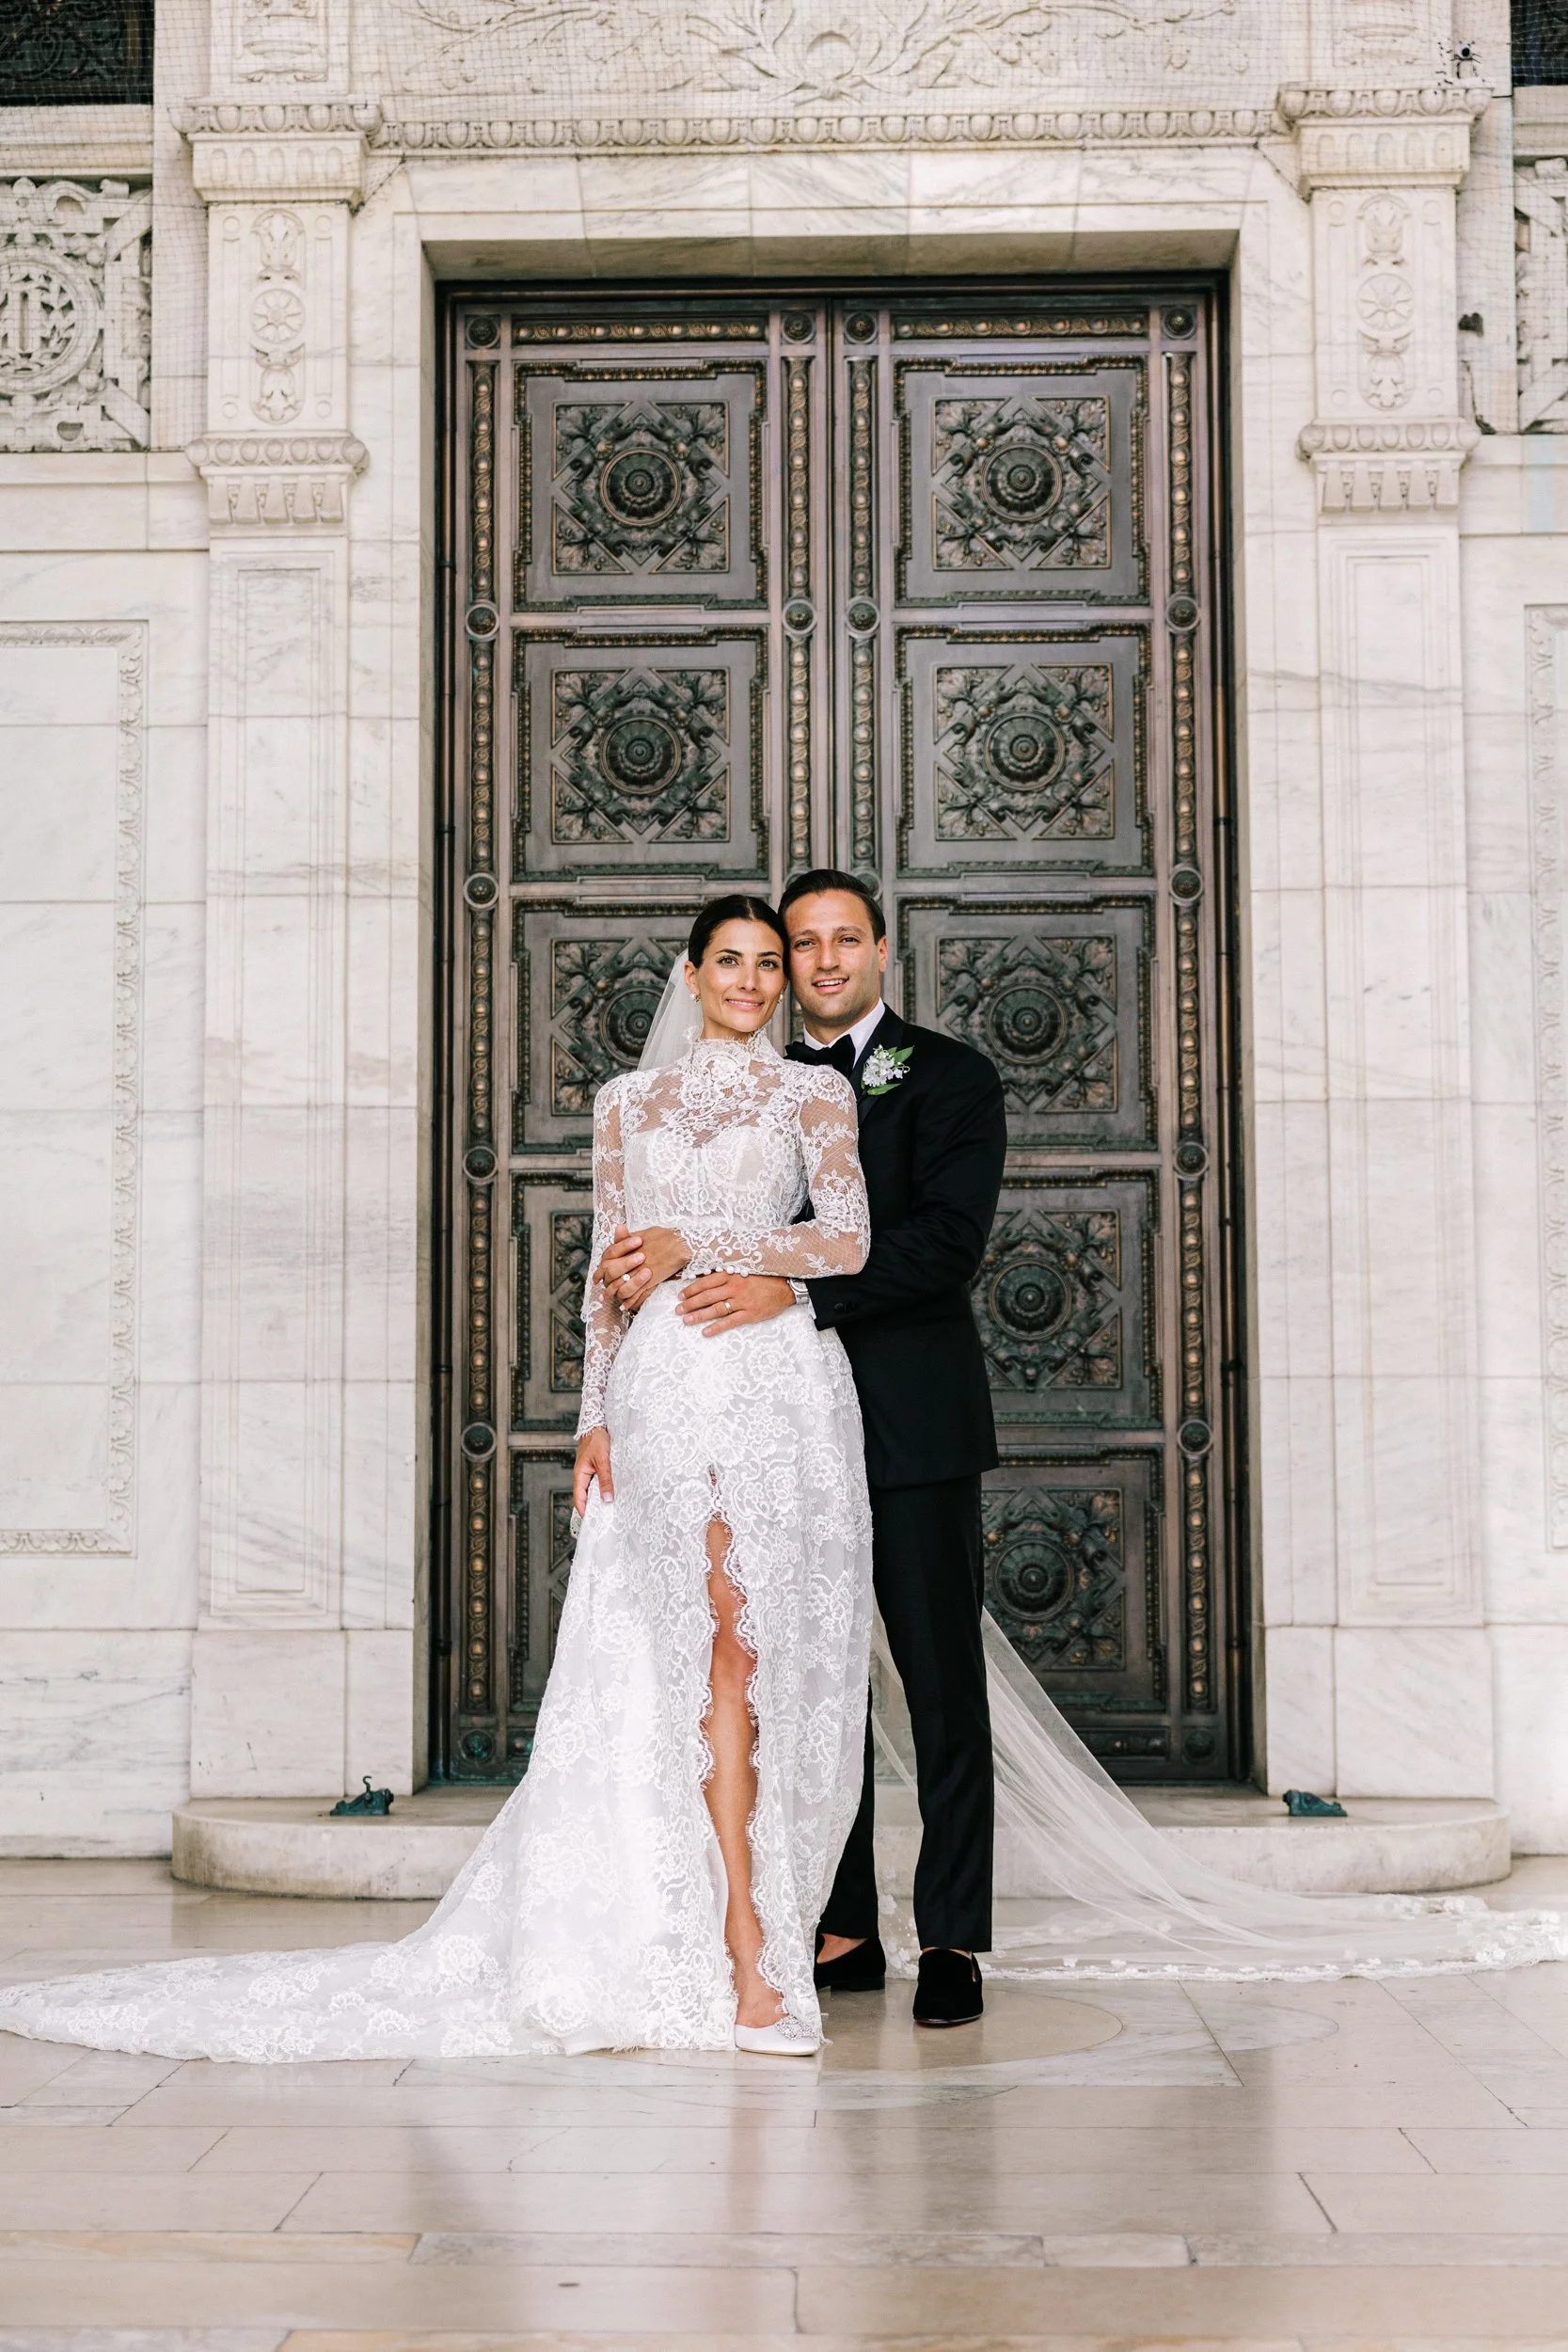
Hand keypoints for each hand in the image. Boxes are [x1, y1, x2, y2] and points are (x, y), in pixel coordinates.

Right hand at [573, 1426, 612, 1513]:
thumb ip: (606, 1480)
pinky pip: (598, 1483)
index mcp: (579, 1475)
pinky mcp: (596, 1468)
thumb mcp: (603, 1461)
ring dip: (600, 1499)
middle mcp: (583, 1476)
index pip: (579, 1500)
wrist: (597, 1423)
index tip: (594, 1524)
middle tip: (606, 1520)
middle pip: (586, 1498)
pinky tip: (614, 1493)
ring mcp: (589, 1472)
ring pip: (593, 1490)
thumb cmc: (597, 1439)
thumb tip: (607, 1500)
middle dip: (594, 1508)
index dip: (585, 1513)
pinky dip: (604, 1489)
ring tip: (612, 1510)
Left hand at [595, 1223, 691, 1312]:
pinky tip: (626, 1306)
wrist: (678, 1244)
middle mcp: (629, 1260)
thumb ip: (628, 1236)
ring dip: (616, 1295)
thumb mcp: (643, 1232)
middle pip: (611, 1274)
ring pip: (620, 1287)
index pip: (606, 1260)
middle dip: (607, 1285)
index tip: (597, 1279)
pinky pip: (635, 1294)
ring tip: (614, 1302)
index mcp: (625, 1247)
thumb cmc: (664, 1236)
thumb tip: (619, 1228)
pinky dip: (629, 1302)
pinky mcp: (647, 1281)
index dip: (600, 1271)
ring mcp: (637, 1271)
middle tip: (604, 1295)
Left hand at [678, 1272, 797, 1336]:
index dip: (691, 1289)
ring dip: (699, 1315)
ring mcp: (742, 1301)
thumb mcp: (744, 1271)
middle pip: (707, 1296)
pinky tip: (705, 1332)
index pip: (706, 1282)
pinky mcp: (750, 1314)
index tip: (681, 1295)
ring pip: (716, 1309)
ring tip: (686, 1320)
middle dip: (690, 1303)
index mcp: (732, 1274)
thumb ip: (727, 1275)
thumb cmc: (764, 1278)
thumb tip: (706, 1278)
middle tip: (678, 1310)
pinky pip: (730, 1322)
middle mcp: (735, 1287)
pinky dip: (716, 1327)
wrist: (786, 1287)